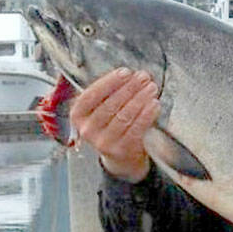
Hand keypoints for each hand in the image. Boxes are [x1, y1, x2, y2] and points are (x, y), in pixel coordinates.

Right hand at [68, 67, 159, 182]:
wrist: (120, 158)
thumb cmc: (111, 125)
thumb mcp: (101, 109)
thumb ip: (109, 93)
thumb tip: (131, 76)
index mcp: (78, 116)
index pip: (91, 95)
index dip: (109, 82)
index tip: (126, 72)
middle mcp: (87, 130)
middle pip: (110, 105)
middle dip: (130, 88)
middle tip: (144, 77)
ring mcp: (103, 142)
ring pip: (124, 116)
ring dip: (140, 99)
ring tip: (151, 88)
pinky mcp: (120, 150)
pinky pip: (136, 129)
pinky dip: (147, 115)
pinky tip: (154, 104)